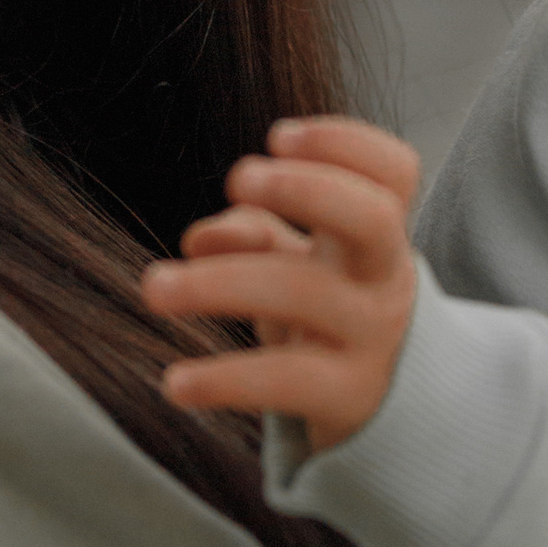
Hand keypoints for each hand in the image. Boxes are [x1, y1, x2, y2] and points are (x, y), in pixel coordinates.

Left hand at [140, 118, 420, 453]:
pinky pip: (283, 380)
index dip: (345, 143)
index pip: (393, 172)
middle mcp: (385, 277)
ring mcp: (372, 336)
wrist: (385, 409)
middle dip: (306, 188)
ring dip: (219, 282)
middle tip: (235, 175)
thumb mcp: (296, 266)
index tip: (277, 136)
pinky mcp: (346, 395)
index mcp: (378, 234)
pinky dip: (223, 379)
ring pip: (302, 293)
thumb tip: (199, 238)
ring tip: (154, 287)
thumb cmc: (325, 313)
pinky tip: (176, 383)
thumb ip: (254, 235)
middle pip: (371, 217)